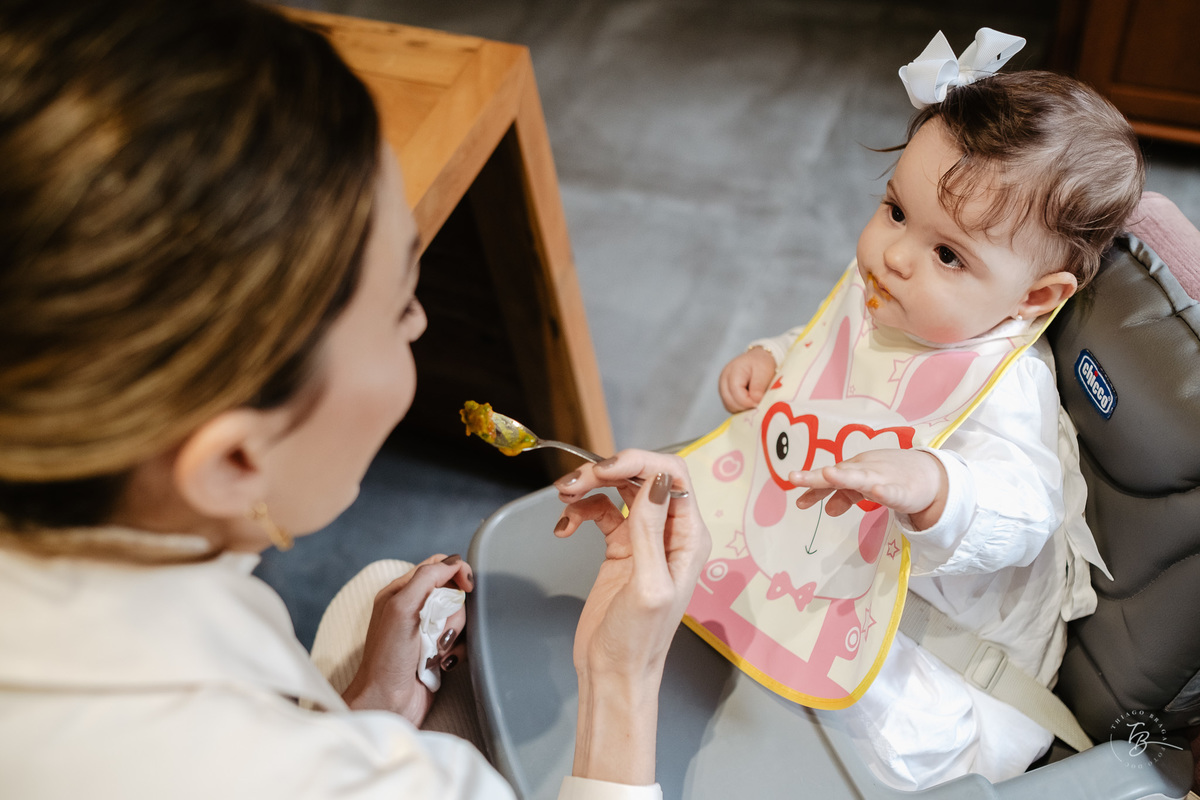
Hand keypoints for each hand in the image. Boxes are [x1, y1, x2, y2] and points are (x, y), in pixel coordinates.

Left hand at [340, 553, 472, 725]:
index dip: (457, 573)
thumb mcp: (403, 608)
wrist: (387, 703)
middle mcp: (413, 609)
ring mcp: (426, 632)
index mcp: (400, 592)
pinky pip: (462, 641)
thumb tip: (454, 562)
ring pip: (460, 618)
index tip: (468, 587)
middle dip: (452, 613)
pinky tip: (442, 663)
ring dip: (453, 635)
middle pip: (453, 593)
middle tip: (436, 631)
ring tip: (435, 651)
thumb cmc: (388, 658)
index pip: (437, 566)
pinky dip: (456, 651)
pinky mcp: (437, 652)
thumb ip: (428, 578)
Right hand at [553, 451, 710, 784]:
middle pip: (641, 477)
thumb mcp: (648, 584)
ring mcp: (642, 539)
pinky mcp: (618, 549)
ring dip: (589, 487)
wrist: (613, 673)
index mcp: (688, 537)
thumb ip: (649, 530)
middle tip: (572, 483)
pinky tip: (564, 528)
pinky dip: (579, 512)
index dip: (639, 462)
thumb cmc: (637, 639)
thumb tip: (656, 480)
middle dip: (606, 471)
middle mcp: (670, 532)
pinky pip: (599, 513)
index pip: (672, 476)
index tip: (603, 468)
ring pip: (618, 491)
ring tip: (563, 497)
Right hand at [718, 347, 776, 412]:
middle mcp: (723, 380)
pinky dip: (741, 408)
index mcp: (732, 372)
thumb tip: (755, 402)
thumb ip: (758, 386)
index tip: (760, 402)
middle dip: (746, 407)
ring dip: (743, 408)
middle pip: (730, 402)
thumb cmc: (761, 363)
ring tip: (754, 401)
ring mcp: (722, 388)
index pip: (736, 393)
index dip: (749, 402)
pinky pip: (731, 406)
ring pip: (729, 406)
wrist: (757, 358)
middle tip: (759, 404)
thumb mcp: (764, 371)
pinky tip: (749, 402)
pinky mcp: (725, 394)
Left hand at [789, 449, 947, 529]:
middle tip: (794, 477)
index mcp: (854, 471)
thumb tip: (827, 509)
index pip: (829, 480)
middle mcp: (865, 471)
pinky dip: (883, 491)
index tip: (798, 501)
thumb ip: (845, 497)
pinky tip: (875, 492)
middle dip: (817, 477)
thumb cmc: (891, 477)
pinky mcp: (902, 490)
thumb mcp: (865, 487)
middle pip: (838, 474)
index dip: (812, 488)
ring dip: (845, 476)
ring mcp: (883, 478)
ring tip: (829, 475)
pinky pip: (891, 491)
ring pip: (861, 478)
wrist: (931, 474)